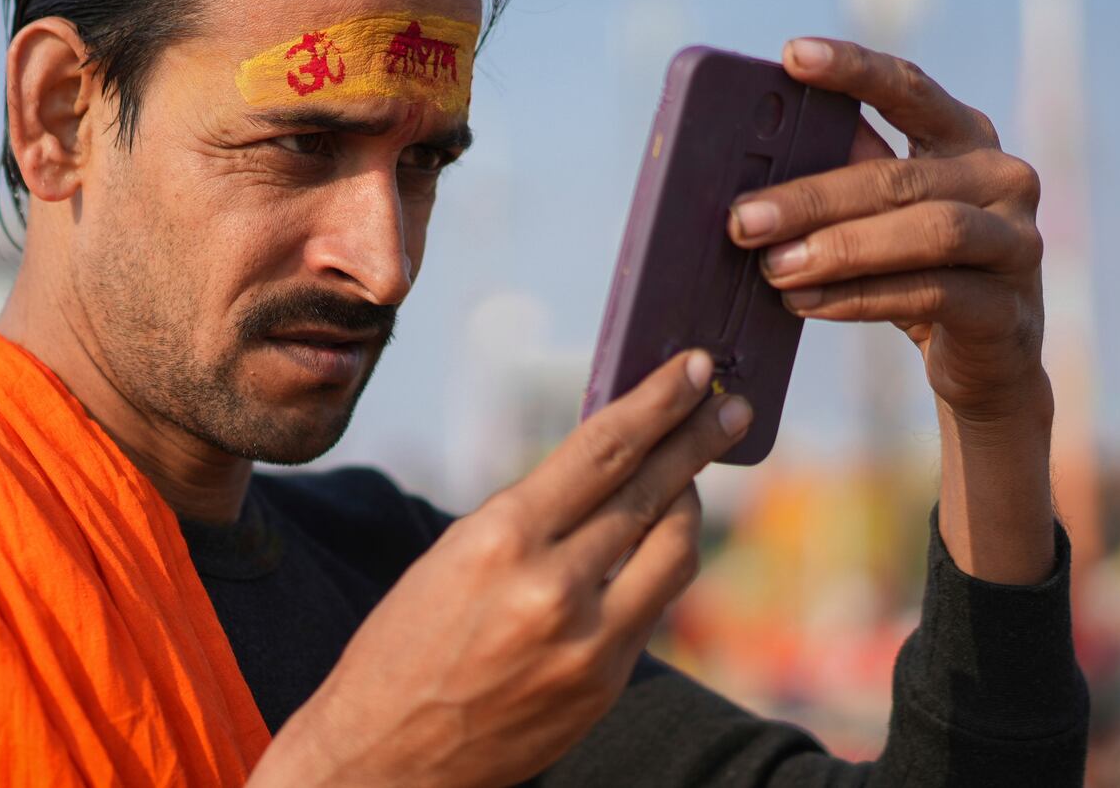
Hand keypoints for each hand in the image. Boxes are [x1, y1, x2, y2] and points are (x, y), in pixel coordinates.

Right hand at [248, 350, 753, 787]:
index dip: (657, 402)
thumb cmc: (404, 645)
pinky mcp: (605, 684)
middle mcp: (551, 586)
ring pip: (673, 550)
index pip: (603, 450)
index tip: (693, 369)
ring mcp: (588, 642)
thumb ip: (532, 515)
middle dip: (697, 441)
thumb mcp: (453, 555)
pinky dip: (658, 564)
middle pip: (651, 492)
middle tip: (734, 408)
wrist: (385, 757)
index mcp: (500, 537)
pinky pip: (654, 604)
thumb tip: (606, 467)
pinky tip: (658, 542)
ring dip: (689, 503)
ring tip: (693, 476)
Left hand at [727, 38, 1048, 427]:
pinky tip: (804, 303)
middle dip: (810, 198)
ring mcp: (1016, 242)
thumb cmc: (914, 266)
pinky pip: (928, 294)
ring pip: (925, 233)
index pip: (909, 88)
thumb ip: (843, 169)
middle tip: (742, 219)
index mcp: (964, 138)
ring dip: (838, 249)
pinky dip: (858, 297)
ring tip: (773, 267)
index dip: (853, 68)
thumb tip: (752, 148)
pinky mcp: (1008, 308)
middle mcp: (1001, 177)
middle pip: (896, 177)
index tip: (791, 55)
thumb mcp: (883, 210)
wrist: (984, 356)